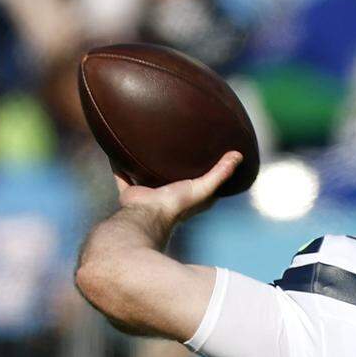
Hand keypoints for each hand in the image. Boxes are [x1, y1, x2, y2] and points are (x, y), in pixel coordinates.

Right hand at [113, 149, 241, 236]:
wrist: (146, 215)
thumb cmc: (176, 205)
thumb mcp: (203, 188)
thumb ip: (220, 173)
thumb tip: (239, 155)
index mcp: (185, 196)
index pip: (198, 182)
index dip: (203, 171)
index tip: (206, 154)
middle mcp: (166, 195)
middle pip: (169, 176)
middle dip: (170, 164)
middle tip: (171, 141)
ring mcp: (147, 194)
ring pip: (145, 175)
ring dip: (143, 163)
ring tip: (142, 143)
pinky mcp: (130, 192)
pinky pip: (123, 175)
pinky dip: (119, 165)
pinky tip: (116, 149)